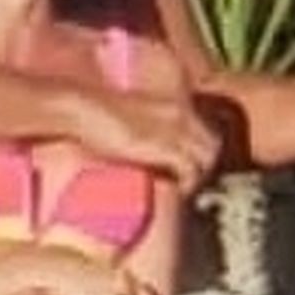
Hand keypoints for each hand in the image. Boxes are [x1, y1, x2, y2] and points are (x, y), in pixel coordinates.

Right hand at [71, 84, 218, 194]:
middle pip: (212, 145)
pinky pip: (191, 169)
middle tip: (187, 184)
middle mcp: (180, 113)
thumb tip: (147, 150)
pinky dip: (187, 184)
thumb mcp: (129, 118)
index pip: (204, 130)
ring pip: (207, 158)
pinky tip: (175, 191)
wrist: (82, 108)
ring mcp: (175, 129)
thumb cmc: (95, 116)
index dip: (200, 153)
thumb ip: (146, 129)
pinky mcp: (166, 146)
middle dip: (204, 167)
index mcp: (173, 103)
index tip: (187, 170)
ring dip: (197, 177)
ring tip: (181, 189)